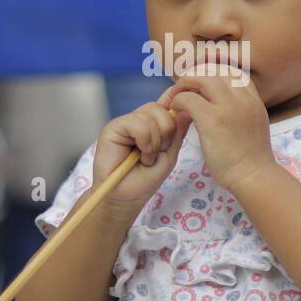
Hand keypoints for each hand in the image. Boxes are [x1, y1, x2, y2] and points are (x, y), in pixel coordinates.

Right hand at [92, 83, 192, 211]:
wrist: (127, 196)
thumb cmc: (147, 178)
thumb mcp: (170, 154)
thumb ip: (177, 132)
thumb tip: (187, 110)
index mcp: (153, 125)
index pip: (167, 104)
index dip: (175, 106)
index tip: (183, 120)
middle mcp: (138, 120)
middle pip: (161, 108)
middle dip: (167, 132)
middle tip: (160, 151)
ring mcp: (125, 122)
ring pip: (150, 114)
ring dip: (155, 140)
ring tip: (147, 157)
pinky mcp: (113, 128)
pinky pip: (136, 122)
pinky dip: (144, 140)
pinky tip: (140, 153)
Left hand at [165, 64, 273, 192]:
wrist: (254, 176)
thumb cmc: (251, 158)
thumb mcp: (253, 125)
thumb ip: (240, 110)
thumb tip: (219, 103)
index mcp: (254, 100)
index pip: (232, 72)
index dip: (213, 71)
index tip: (200, 82)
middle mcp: (243, 99)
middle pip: (215, 71)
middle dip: (195, 75)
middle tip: (184, 88)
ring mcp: (229, 108)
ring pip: (202, 78)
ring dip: (185, 84)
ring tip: (177, 97)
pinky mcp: (213, 120)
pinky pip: (188, 99)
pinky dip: (178, 101)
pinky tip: (175, 110)